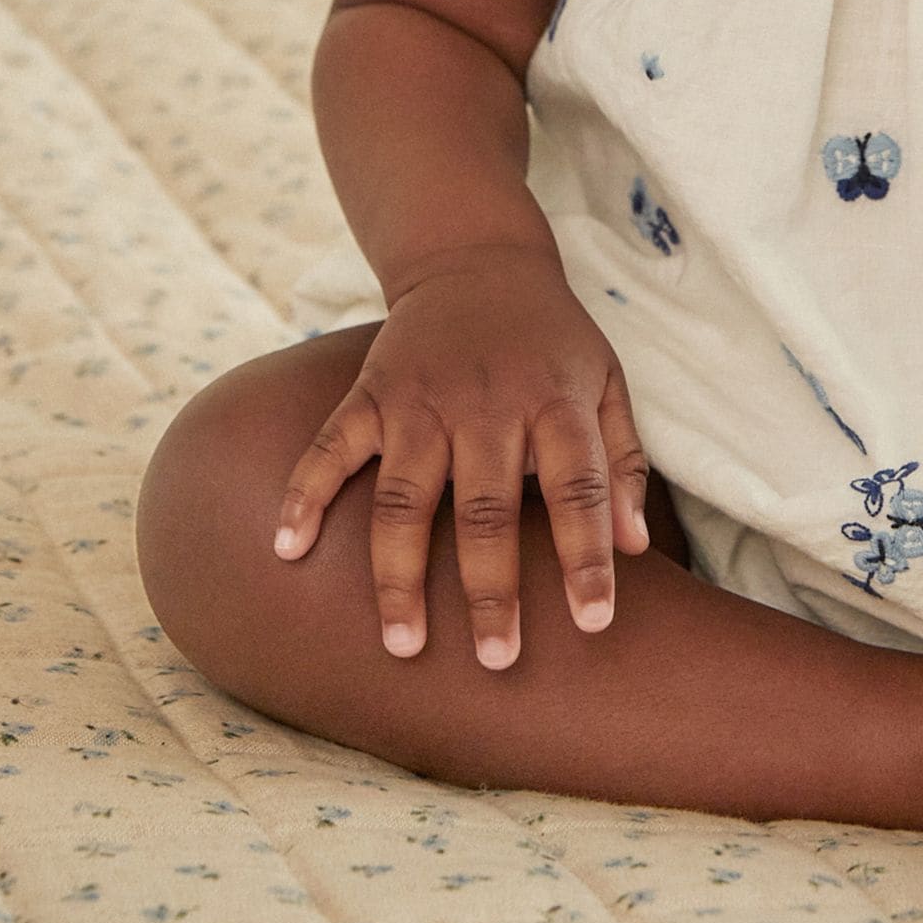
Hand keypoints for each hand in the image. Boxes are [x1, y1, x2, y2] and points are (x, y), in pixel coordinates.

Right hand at [271, 242, 651, 666]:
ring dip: (401, 575)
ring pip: (405, 498)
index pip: (579, 488)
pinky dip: (305, 496)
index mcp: (554, 402)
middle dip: (491, 590)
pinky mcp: (371, 393)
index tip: (593, 624)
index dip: (587, 557)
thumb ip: (621, 461)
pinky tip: (288, 551)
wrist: (475, 260)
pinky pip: (330, 449)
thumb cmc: (551, 341)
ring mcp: (421, 400)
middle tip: (496, 661)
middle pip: (487, 509)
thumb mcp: (606, 381)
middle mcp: (486, 404)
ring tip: (402, 645)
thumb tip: (634, 547)